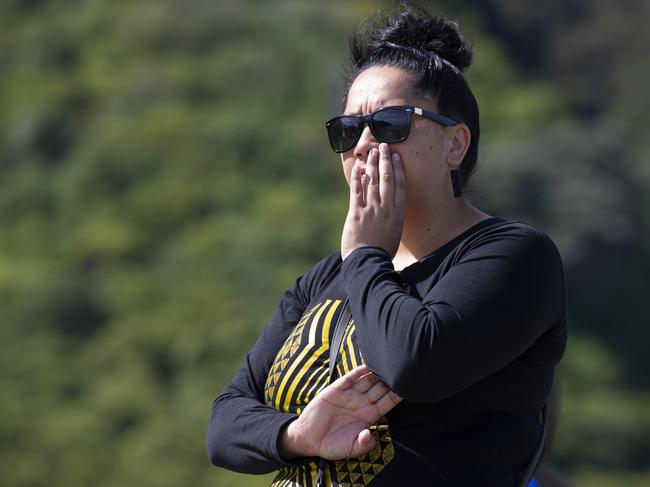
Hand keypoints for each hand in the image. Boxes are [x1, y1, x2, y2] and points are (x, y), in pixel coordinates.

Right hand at [278, 365, 401, 460]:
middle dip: (390, 380)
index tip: (409, 387)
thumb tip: (371, 436)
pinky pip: (351, 377)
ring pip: (368, 380)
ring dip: (377, 372)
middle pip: (381, 388)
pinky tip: (368, 364)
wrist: (309, 438)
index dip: (397, 395)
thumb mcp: (351, 449)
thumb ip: (364, 445)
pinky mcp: (337, 389)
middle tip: (401, 370)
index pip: (388, 402)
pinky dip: (359, 370)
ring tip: (387, 363)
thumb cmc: (332, 445)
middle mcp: (362, 402)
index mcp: (369, 416)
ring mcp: (350, 394)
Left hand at [341, 143, 405, 260]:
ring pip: (373, 182)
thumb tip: (391, 210)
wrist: (369, 262)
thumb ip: (392, 219)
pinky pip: (357, 191)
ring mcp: (371, 210)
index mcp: (397, 213)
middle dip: (386, 161)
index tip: (397, 157)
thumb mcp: (394, 233)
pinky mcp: (357, 213)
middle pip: (387, 179)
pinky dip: (357, 178)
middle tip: (384, 146)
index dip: (398, 169)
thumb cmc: (382, 251)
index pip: (400, 185)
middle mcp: (386, 208)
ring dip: (372, 165)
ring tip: (372, 152)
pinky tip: (358, 168)